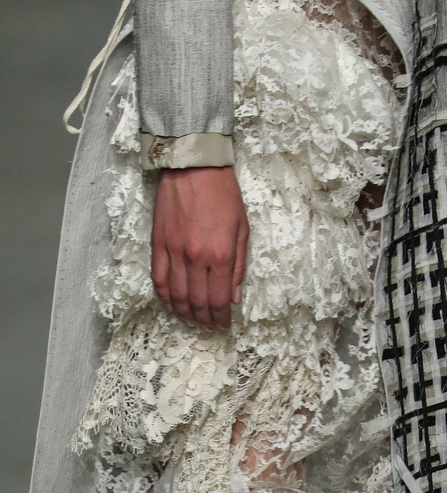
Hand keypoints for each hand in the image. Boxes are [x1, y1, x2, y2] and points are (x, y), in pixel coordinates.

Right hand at [151, 166, 248, 328]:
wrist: (194, 167)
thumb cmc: (224, 194)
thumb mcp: (242, 229)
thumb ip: (238, 265)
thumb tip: (235, 296)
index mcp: (220, 255)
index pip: (220, 299)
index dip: (221, 317)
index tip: (224, 324)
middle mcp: (195, 258)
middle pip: (197, 302)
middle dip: (204, 319)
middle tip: (208, 325)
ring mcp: (173, 252)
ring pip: (175, 295)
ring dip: (183, 312)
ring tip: (191, 319)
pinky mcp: (157, 244)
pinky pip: (158, 278)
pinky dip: (163, 296)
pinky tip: (170, 303)